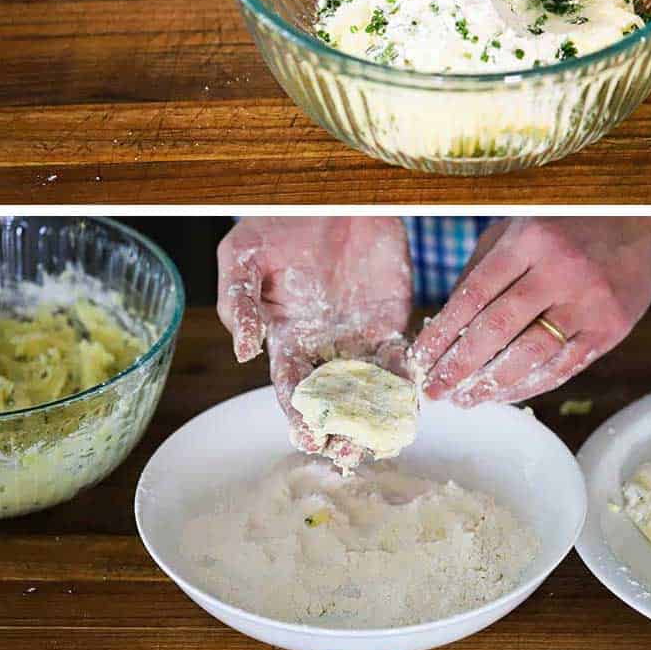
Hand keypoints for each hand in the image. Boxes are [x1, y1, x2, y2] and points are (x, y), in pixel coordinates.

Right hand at [217, 217, 411, 467]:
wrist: (331, 196)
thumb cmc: (279, 222)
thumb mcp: (242, 256)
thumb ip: (238, 303)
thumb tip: (243, 352)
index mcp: (286, 340)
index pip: (291, 387)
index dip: (299, 414)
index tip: (309, 436)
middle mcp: (322, 348)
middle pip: (332, 401)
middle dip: (339, 429)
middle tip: (350, 453)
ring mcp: (358, 339)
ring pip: (367, 391)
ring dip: (374, 419)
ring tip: (383, 441)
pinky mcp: (390, 325)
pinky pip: (400, 363)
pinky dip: (406, 386)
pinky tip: (412, 405)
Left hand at [409, 216, 650, 405]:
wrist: (645, 226)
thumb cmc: (567, 229)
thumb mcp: (519, 229)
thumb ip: (480, 268)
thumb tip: (442, 325)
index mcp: (529, 240)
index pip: (473, 295)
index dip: (441, 333)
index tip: (418, 360)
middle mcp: (559, 269)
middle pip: (497, 329)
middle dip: (459, 366)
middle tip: (435, 391)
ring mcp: (589, 301)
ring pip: (530, 354)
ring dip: (493, 383)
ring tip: (466, 399)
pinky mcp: (610, 328)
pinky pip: (564, 367)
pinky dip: (531, 385)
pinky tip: (505, 395)